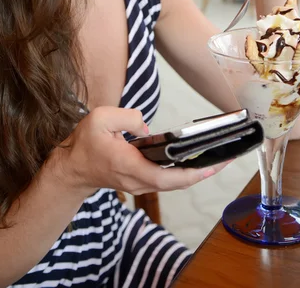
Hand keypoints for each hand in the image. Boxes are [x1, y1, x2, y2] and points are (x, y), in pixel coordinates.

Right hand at [53, 106, 228, 195]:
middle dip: (204, 172)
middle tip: (226, 159)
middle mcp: (138, 179)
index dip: (191, 174)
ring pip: (174, 183)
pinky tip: (195, 161)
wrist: (72, 168)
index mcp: (130, 165)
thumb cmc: (85, 144)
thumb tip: (146, 127)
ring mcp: (140, 183)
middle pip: (177, 182)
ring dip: (197, 173)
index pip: (166, 176)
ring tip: (217, 158)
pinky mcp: (140, 180)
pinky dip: (184, 173)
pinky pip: (167, 180)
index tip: (212, 166)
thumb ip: (127, 117)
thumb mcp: (100, 118)